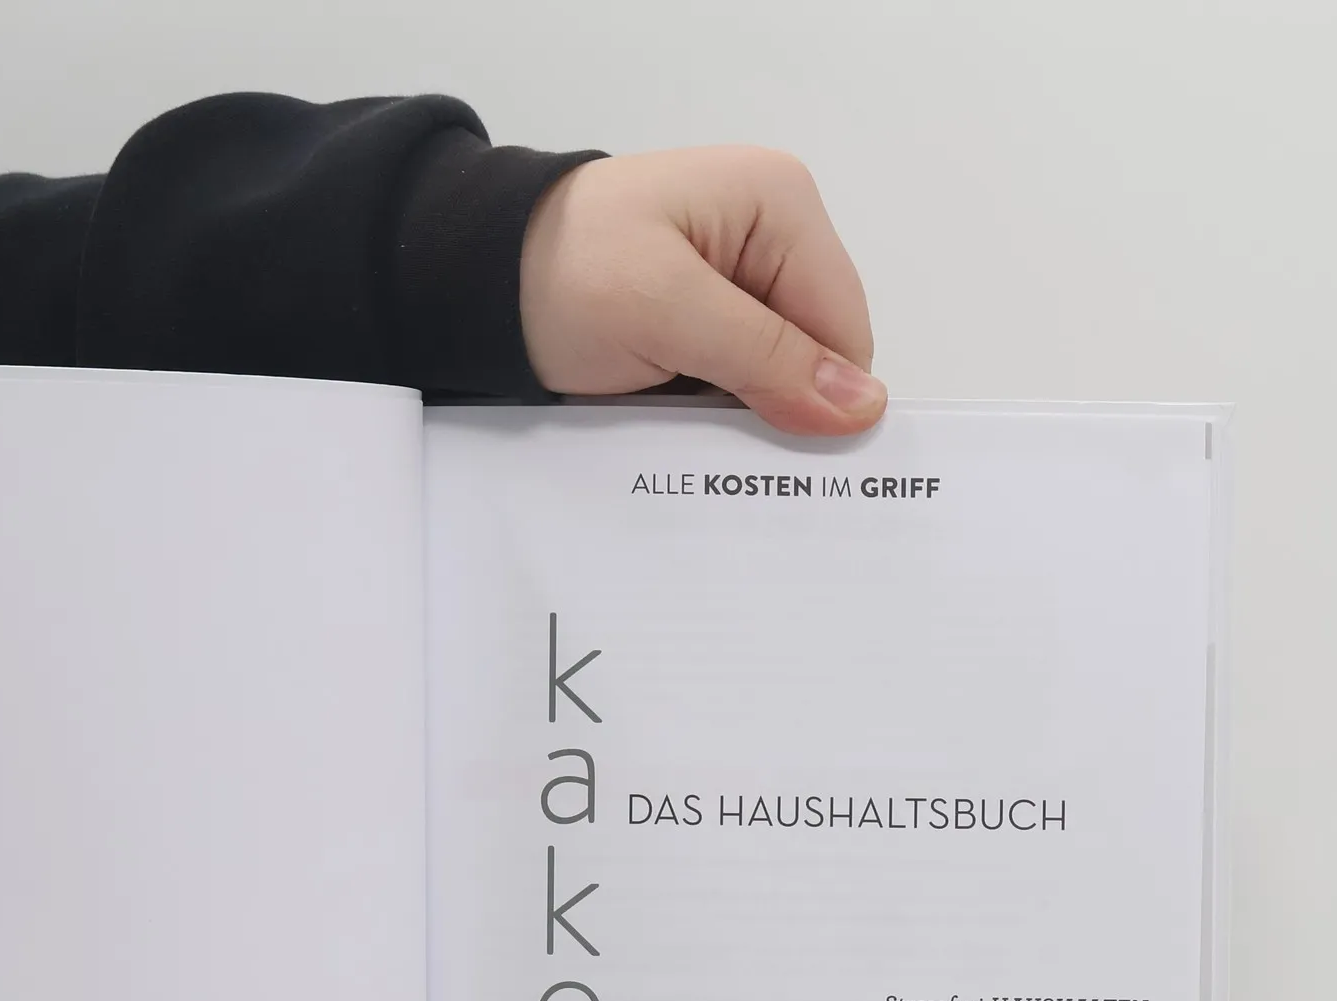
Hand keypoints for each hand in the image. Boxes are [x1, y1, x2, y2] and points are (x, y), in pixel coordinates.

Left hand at [519, 147, 884, 435]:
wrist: (473, 283)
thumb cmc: (563, 277)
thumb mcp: (666, 310)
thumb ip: (765, 356)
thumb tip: (864, 405)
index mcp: (780, 205)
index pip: (843, 325)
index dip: (821, 396)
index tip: (780, 457)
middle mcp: (771, 238)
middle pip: (816, 354)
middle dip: (781, 409)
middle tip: (727, 459)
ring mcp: (737, 284)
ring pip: (778, 380)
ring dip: (744, 420)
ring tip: (697, 445)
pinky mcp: (703, 325)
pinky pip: (736, 386)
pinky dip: (715, 418)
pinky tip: (685, 435)